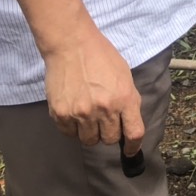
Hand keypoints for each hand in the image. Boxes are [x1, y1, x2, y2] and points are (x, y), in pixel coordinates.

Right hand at [43, 30, 143, 153]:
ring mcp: (81, 114)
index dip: (133, 146)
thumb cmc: (101, 56)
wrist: (71, 45)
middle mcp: (104, 109)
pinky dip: (73, 128)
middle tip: (104, 119)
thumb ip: (128, 100)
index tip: (130, 150)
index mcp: (124, 98)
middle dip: (110, 133)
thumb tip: (129, 123)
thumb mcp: (124, 76)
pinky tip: (74, 111)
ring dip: (91, 132)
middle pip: (110, 139)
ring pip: (89, 140)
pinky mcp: (61, 114)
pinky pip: (70, 134)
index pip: (134, 133)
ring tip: (88, 114)